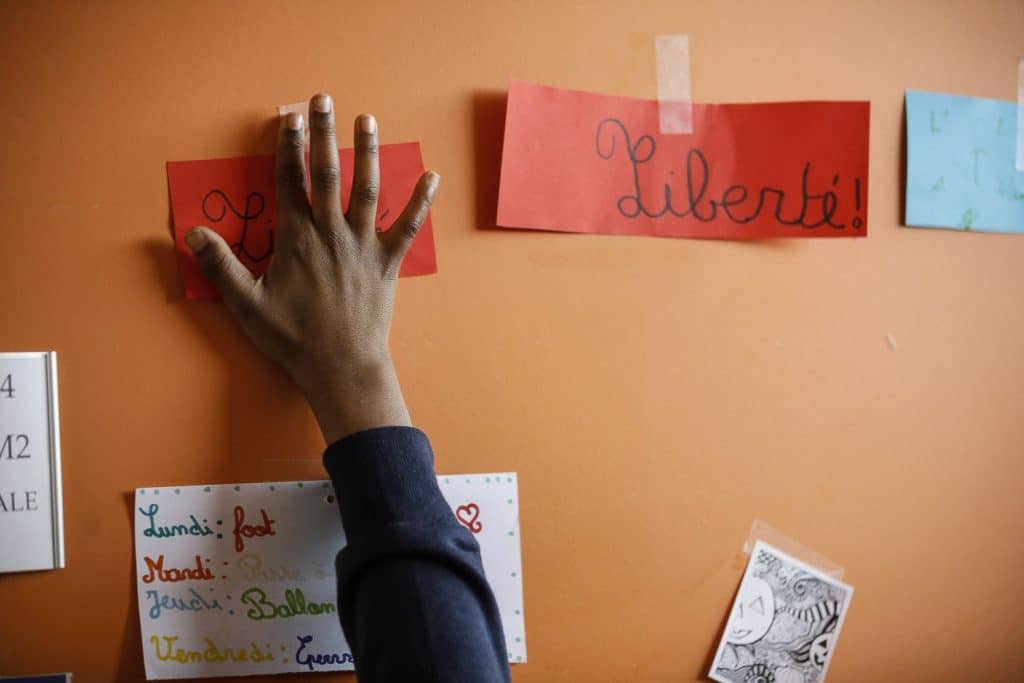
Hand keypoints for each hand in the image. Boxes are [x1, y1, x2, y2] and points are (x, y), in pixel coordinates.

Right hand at [184, 93, 438, 443]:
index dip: (287, 146)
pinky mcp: (388, 262)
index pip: (289, 181)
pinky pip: (407, 226)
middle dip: (323, 132)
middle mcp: (331, 233)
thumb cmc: (293, 338)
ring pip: (366, 188)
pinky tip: (432, 175)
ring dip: (367, 151)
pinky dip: (420, 200)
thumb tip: (193, 233)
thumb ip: (220, 266)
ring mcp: (362, 245)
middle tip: (322, 99)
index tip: (287, 117)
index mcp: (296, 239)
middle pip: (327, 172)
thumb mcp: (247, 304)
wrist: (341, 366)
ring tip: (367, 119)